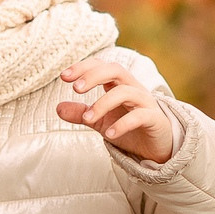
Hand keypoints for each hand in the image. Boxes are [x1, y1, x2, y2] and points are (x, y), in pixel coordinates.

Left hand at [58, 56, 177, 162]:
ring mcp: (145, 103)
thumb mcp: (100, 121)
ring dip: (103, 103)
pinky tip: (109, 134)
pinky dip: (123, 124)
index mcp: (119, 85)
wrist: (156, 148)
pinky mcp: (154, 119)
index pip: (102, 66)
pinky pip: (140, 116)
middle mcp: (133, 88)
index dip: (84, 67)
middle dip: (94, 76)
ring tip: (87, 119)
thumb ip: (81, 114)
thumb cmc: (129, 128)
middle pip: (115, 70)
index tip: (64, 77)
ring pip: (125, 92)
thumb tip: (58, 108)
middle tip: (76, 89)